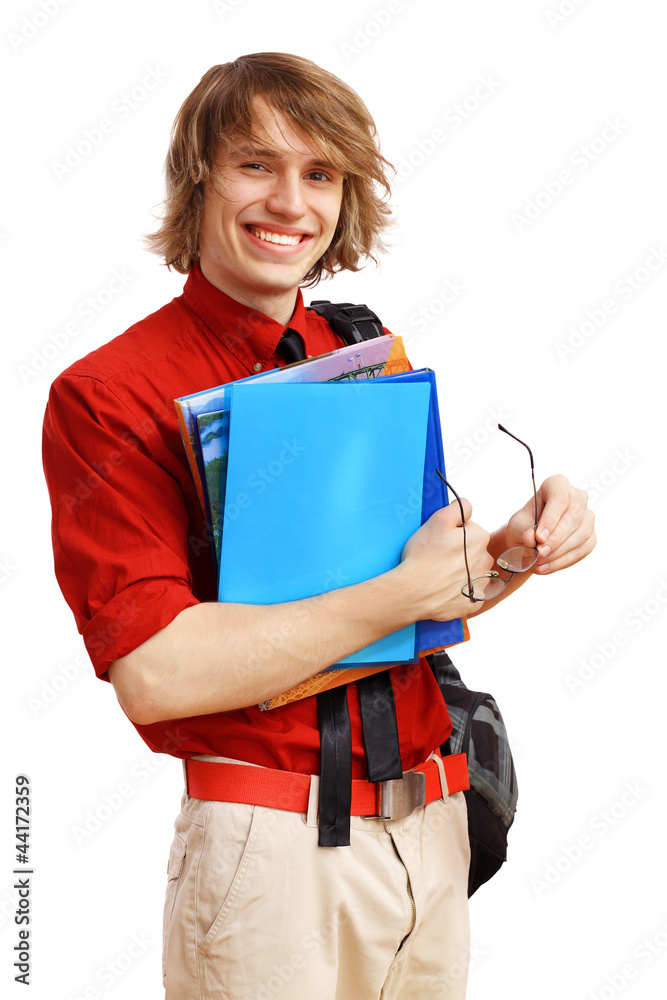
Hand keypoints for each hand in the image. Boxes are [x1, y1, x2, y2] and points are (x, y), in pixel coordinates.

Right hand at [400, 498, 493, 619]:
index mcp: (480, 538)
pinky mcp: (473, 603)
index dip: (453, 533)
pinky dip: (458, 591)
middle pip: (472, 550)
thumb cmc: (423, 555)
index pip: (469, 529)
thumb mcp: (438, 520)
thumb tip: (469, 506)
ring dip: (460, 571)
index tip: (440, 540)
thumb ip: (459, 508)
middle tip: (437, 557)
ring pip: (472, 571)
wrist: (412, 592)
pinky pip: (468, 593)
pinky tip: (443, 589)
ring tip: (439, 574)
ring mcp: (481, 584)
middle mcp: (486, 561)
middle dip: (459, 552)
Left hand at [505, 474, 595, 574]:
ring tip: (539, 563)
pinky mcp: (590, 536)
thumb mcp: (517, 525)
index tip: (538, 538)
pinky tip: (546, 567)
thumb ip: (523, 529)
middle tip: (539, 554)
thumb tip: (531, 538)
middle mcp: (577, 497)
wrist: (530, 539)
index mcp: (557, 485)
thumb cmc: (524, 525)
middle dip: (556, 539)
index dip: (550, 519)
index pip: (559, 498)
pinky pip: (583, 549)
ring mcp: (587, 516)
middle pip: (574, 516)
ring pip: (581, 534)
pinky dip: (563, 561)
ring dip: (560, 552)